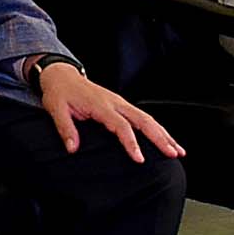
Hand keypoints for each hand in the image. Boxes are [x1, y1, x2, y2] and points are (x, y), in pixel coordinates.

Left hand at [38, 65, 183, 161]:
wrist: (62, 76)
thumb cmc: (60, 93)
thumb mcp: (55, 109)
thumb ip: (65, 128)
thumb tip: (72, 148)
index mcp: (100, 104)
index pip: (120, 125)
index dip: (131, 142)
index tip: (139, 158)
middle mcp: (115, 102)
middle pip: (142, 120)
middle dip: (159, 137)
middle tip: (171, 154)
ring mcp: (121, 103)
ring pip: (147, 118)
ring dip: (164, 134)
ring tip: (177, 151)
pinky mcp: (123, 105)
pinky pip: (144, 117)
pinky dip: (158, 129)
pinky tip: (167, 140)